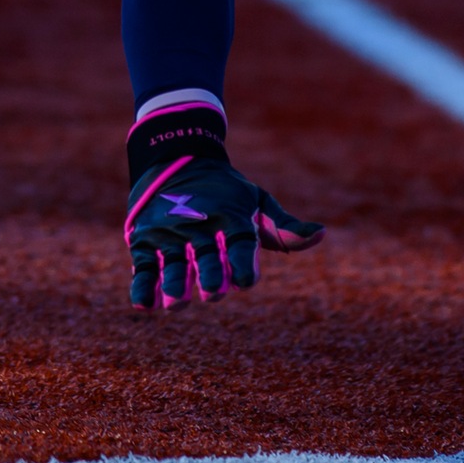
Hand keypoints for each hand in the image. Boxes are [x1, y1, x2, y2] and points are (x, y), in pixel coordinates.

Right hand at [124, 155, 323, 309]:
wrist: (175, 157)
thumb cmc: (224, 191)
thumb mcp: (256, 202)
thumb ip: (284, 227)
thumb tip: (321, 234)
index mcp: (231, 219)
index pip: (239, 244)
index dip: (242, 264)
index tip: (245, 282)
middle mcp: (200, 227)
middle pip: (206, 257)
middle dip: (210, 276)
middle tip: (213, 292)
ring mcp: (170, 235)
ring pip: (172, 265)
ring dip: (174, 285)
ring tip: (177, 302)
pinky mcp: (145, 241)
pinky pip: (143, 268)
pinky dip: (142, 287)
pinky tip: (146, 305)